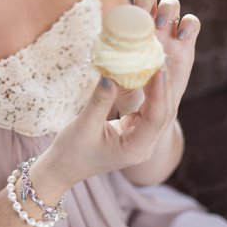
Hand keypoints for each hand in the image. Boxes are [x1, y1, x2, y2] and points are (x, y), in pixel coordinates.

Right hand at [37, 0, 199, 190]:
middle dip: (164, 85)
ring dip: (160, 86)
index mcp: (136, 149)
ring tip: (158, 60)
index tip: (160, 68)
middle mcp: (145, 145)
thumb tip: (112, 73)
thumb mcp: (82, 126)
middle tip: (162, 57)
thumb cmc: (70, 153)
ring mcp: (142, 139)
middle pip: (164, 113)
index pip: (156, 118)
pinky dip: (150, 90)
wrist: (62, 170)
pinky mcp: (136, 130)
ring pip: (159, 109)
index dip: (160, 91)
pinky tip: (148, 71)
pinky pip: (149, 108)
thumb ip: (99, 101)